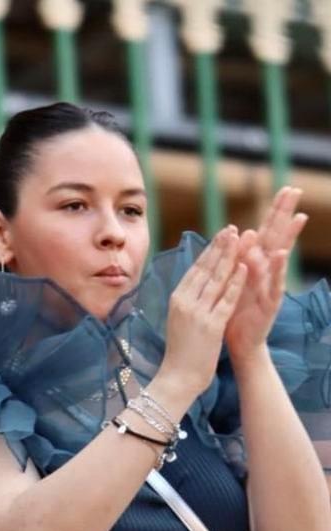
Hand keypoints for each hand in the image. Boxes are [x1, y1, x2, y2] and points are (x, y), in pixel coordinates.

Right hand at [156, 226, 247, 400]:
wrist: (177, 377)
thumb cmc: (180, 352)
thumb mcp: (178, 321)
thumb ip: (187, 302)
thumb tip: (196, 286)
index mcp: (176, 300)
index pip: (195, 270)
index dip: (209, 252)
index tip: (219, 236)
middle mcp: (185, 303)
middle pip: (205, 270)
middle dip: (220, 248)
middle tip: (231, 229)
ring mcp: (197, 313)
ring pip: (217, 280)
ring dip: (230, 257)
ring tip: (241, 240)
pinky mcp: (211, 325)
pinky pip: (226, 299)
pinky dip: (236, 282)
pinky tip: (244, 267)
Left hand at [224, 187, 306, 360]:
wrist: (239, 342)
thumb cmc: (235, 309)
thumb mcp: (234, 279)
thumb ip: (239, 259)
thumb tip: (239, 234)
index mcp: (255, 263)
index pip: (268, 232)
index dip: (275, 211)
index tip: (285, 188)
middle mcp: (267, 271)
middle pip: (278, 236)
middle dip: (285, 214)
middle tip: (296, 190)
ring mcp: (271, 285)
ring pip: (278, 257)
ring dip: (284, 237)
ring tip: (295, 217)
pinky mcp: (270, 302)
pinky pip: (274, 283)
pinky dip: (277, 269)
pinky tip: (280, 255)